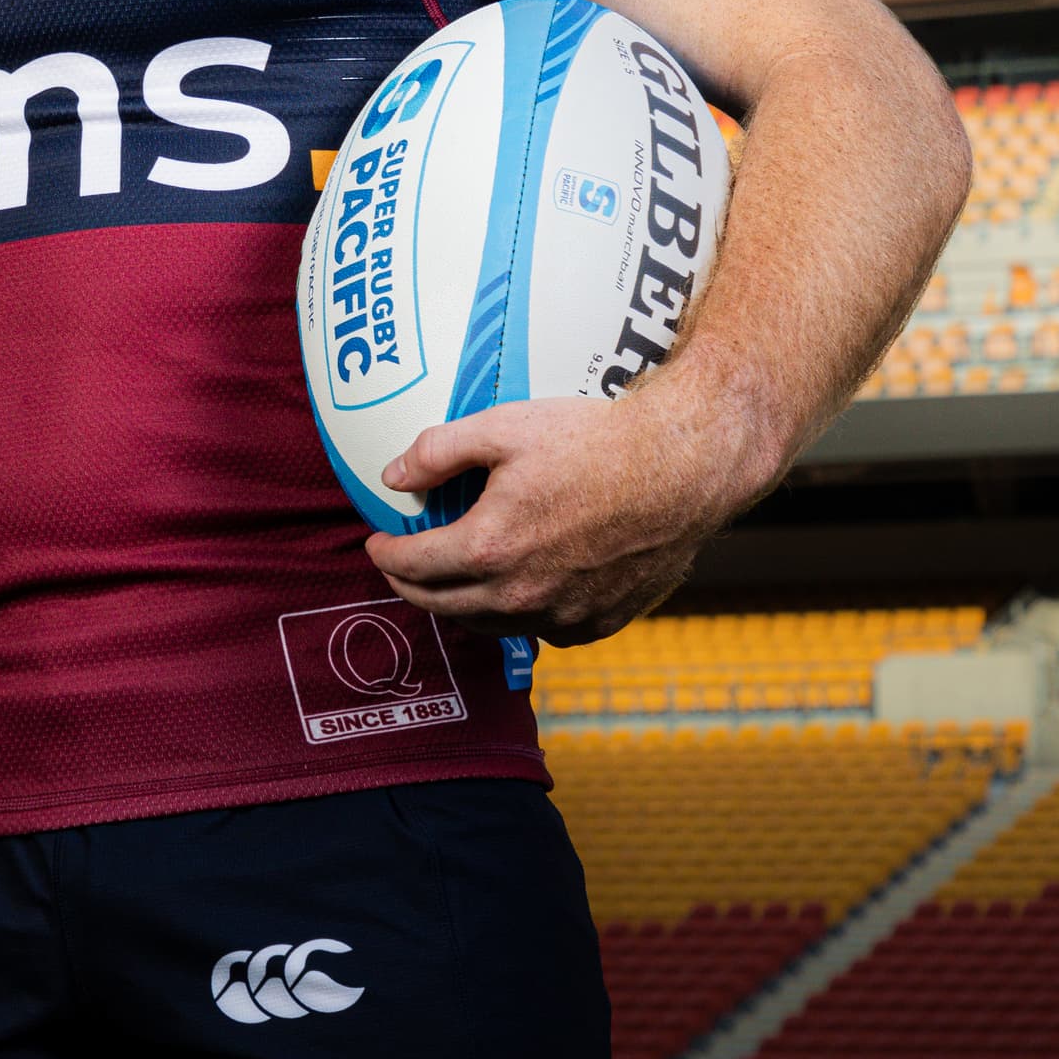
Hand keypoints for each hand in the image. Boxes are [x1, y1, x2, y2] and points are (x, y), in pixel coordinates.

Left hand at [363, 392, 771, 643]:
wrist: (681, 469)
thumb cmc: (594, 441)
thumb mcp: (503, 427)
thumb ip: (437, 452)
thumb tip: (394, 477)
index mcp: (489, 548)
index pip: (413, 567)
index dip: (385, 556)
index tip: (377, 544)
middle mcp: (521, 595)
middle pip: (443, 606)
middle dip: (411, 589)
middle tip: (400, 569)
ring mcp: (563, 615)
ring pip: (492, 625)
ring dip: (461, 606)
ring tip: (451, 582)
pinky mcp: (600, 622)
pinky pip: (544, 630)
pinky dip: (519, 616)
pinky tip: (517, 592)